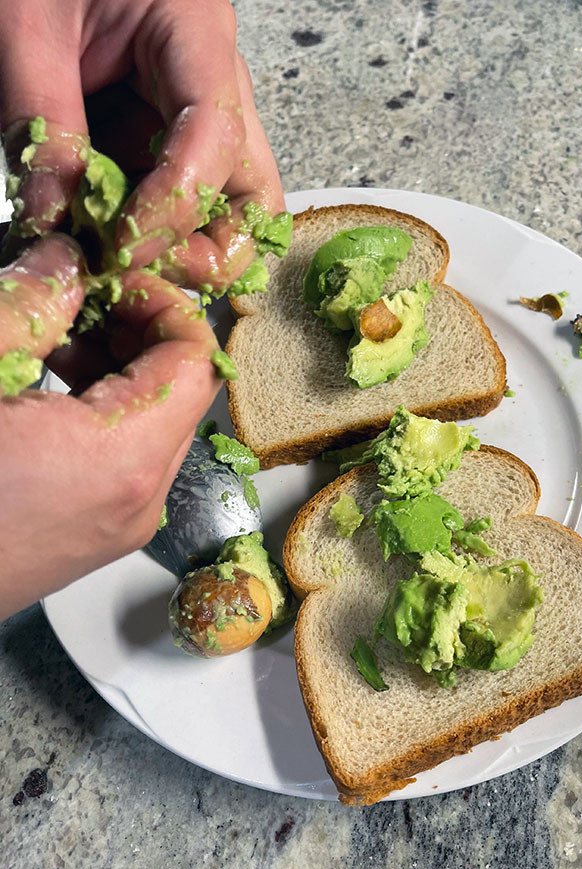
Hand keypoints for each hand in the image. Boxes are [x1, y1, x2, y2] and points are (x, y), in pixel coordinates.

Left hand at [0, 0, 283, 289]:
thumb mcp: (23, 25)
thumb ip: (41, 125)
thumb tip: (53, 224)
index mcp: (195, 34)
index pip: (214, 140)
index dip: (173, 206)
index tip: (120, 245)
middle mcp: (216, 87)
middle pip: (255, 198)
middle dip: (209, 252)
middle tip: (140, 269)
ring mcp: (197, 121)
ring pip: (229, 214)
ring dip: (183, 255)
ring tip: (119, 263)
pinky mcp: (168, 141)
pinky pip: (182, 207)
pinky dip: (152, 240)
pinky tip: (108, 244)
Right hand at [0, 236, 219, 618]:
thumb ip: (29, 304)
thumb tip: (66, 261)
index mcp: (120, 457)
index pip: (196, 362)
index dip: (166, 306)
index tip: (120, 280)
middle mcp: (138, 499)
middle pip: (182, 393)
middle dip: (142, 334)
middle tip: (86, 302)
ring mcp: (120, 526)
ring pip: (157, 427)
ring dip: (122, 373)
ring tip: (56, 346)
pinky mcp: (96, 539)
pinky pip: (128, 462)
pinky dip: (106, 416)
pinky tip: (49, 395)